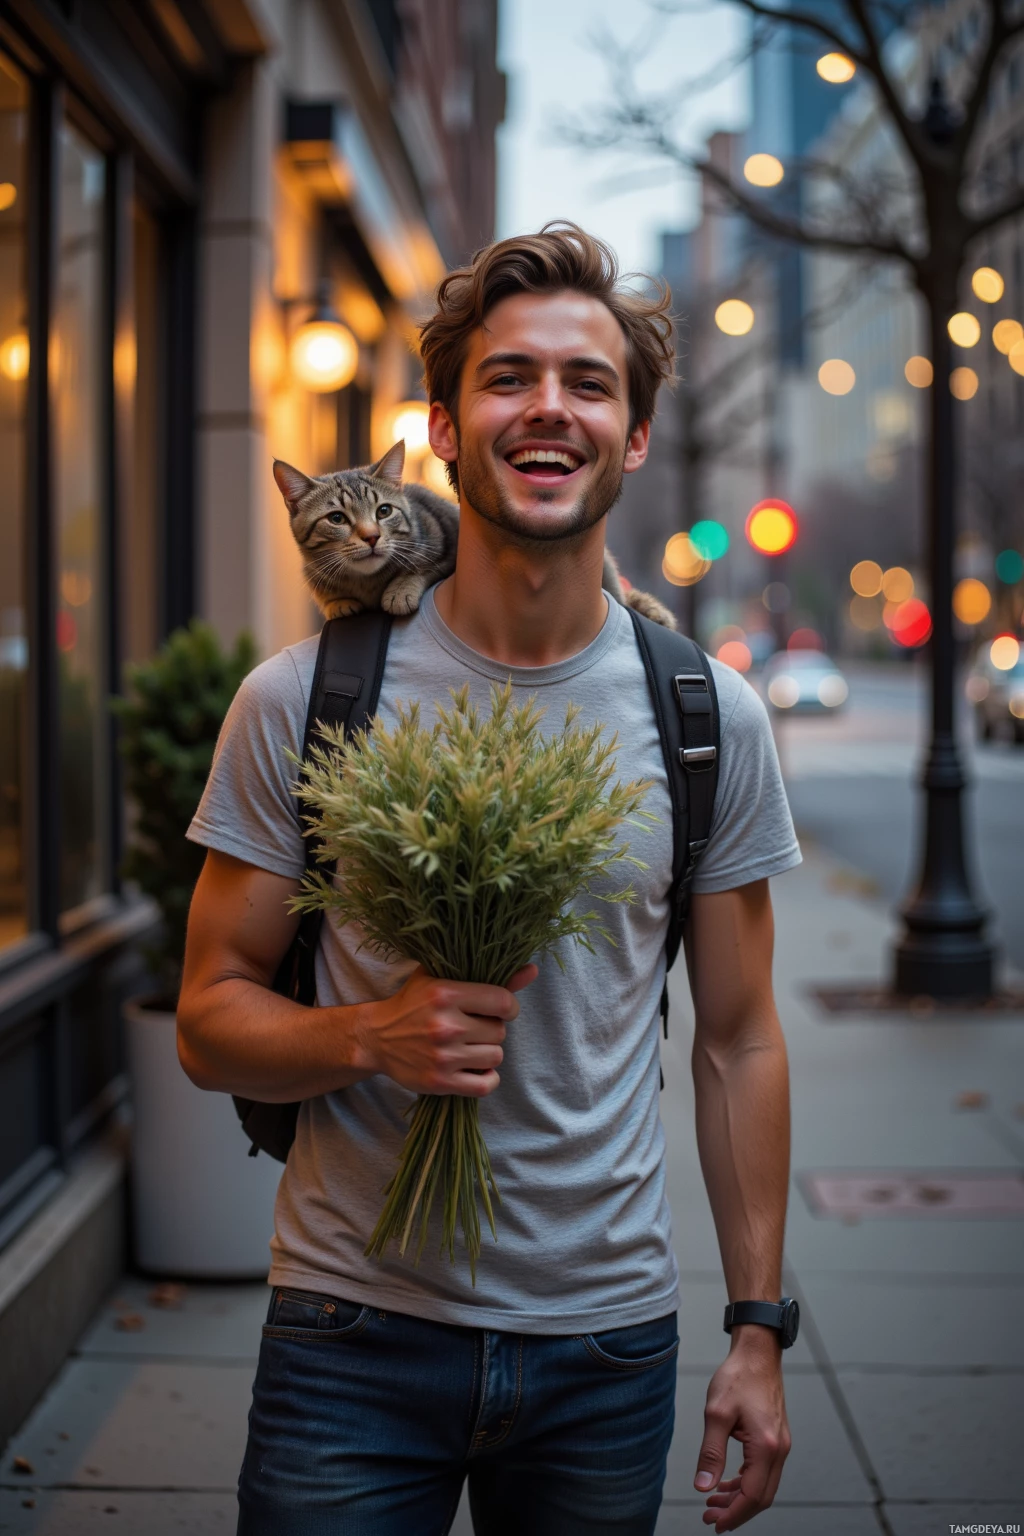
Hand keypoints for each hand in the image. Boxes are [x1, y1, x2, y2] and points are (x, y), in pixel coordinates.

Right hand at [356, 964, 537, 1096]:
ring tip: (470, 1047)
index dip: (508, 1007)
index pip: (503, 1002)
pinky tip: (475, 1069)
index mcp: (446, 994)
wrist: (376, 1038)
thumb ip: (490, 975)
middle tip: (474, 1029)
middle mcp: (446, 1025)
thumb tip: (532, 970)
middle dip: (492, 1030)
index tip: (498, 1010)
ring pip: (495, 1057)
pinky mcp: (440, 1081)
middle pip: (500, 1032)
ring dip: (488, 1053)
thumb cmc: (412, 1003)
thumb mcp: (443, 978)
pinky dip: (486, 1079)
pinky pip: (485, 1085)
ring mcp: (443, 1056)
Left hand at [694, 1332, 790, 1530]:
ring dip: (740, 1499)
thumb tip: (703, 1487)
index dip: (733, 1514)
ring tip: (714, 1503)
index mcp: (766, 1447)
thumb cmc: (738, 1377)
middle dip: (736, 1512)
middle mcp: (779, 1450)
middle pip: (761, 1497)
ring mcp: (780, 1444)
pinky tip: (728, 1482)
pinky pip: (764, 1471)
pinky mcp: (776, 1438)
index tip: (713, 1523)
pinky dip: (746, 1482)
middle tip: (710, 1519)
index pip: (752, 1495)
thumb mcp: (716, 1414)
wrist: (758, 1353)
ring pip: (764, 1486)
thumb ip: (710, 1453)